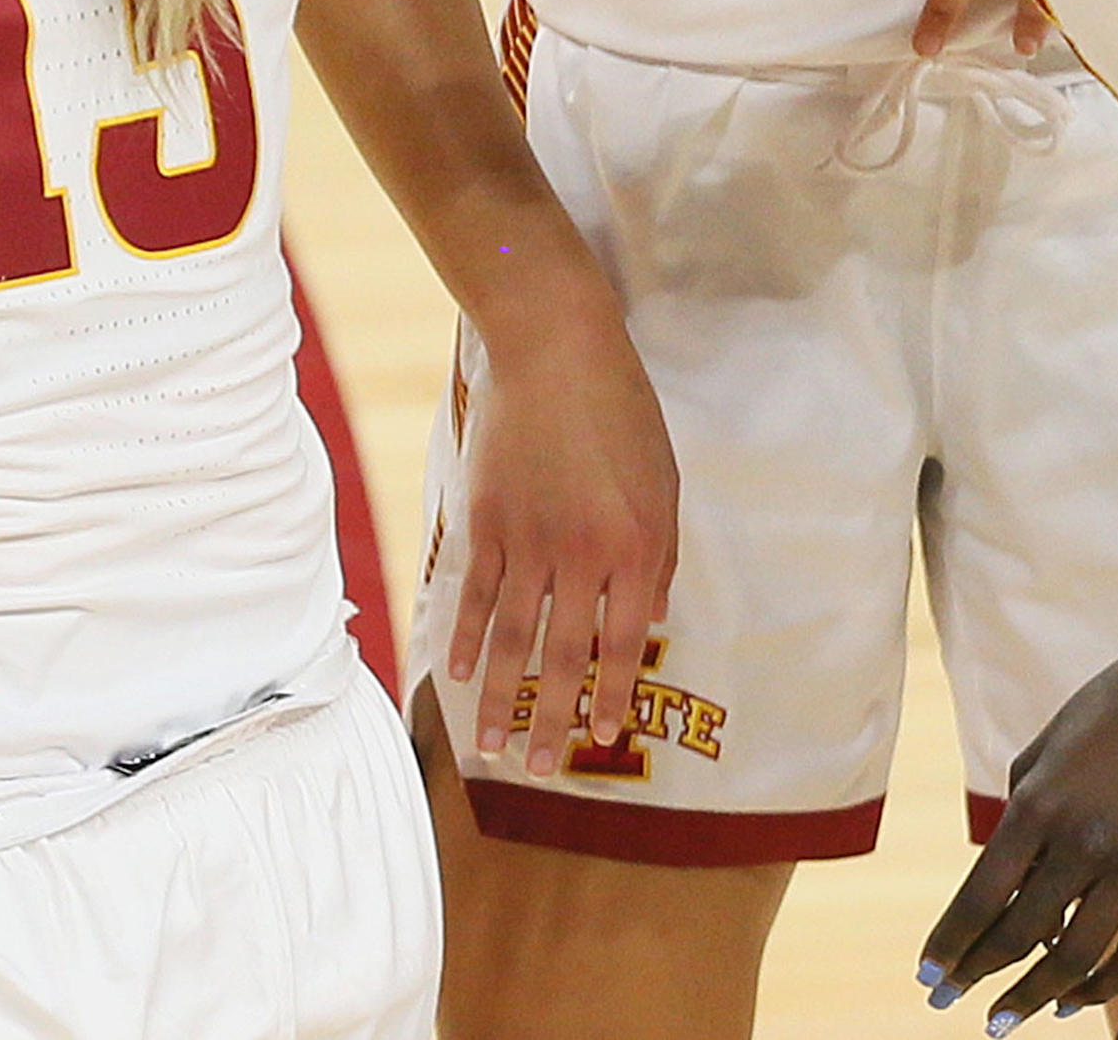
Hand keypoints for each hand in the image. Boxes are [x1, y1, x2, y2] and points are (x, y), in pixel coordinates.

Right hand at [438, 307, 680, 774]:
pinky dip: (461, 636)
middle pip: (562, 657)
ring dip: (497, 698)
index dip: (612, 699)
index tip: (603, 739)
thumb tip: (643, 625)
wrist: (554, 347)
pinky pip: (472, 593)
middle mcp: (578, 555)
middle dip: (549, 720)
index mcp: (633, 547)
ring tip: (487, 747)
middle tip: (535, 770)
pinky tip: (454, 671)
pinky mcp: (482, 519)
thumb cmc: (621, 411)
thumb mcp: (663, 484)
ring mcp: (524, 539)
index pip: (622, 646)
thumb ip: (656, 559)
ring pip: (507, 638)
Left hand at [921, 626, 1117, 1028]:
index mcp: (1036, 805)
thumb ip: (1019, 823)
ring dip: (1034, 997)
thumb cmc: (1106, 711)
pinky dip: (1102, 987)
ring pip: (1076, 958)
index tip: (929, 975)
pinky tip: (1072, 1001)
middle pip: (1020, 935)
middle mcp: (1082, 842)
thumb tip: (1004, 891)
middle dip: (976, 975)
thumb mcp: (1041, 755)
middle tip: (948, 1002)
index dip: (951, 944)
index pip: (980, 898)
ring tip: (1004, 1018)